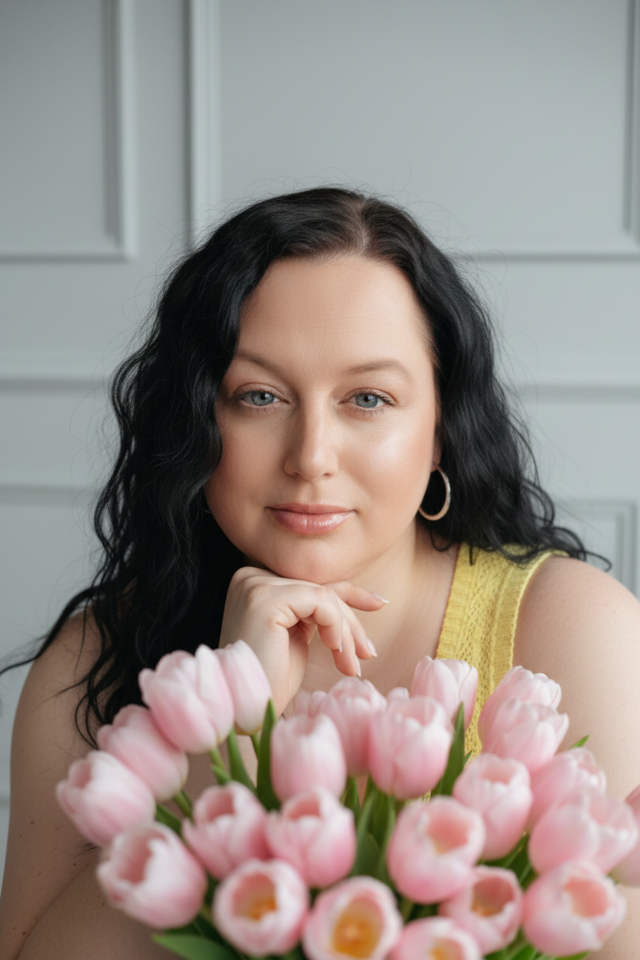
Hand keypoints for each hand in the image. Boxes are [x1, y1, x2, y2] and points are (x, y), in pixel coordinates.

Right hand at [218, 567, 384, 714]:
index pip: (310, 583)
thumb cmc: (271, 680)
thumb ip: (317, 611)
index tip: (381, 603)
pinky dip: (336, 626)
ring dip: (346, 632)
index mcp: (254, 583)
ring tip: (351, 665)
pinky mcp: (265, 600)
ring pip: (324, 595)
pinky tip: (336, 652)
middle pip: (319, 589)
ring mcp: (255, 586)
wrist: (248, 710)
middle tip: (368, 654)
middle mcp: (250, 577)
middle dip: (350, 624)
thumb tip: (366, 598)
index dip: (349, 593)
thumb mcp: (299, 636)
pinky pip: (319, 601)